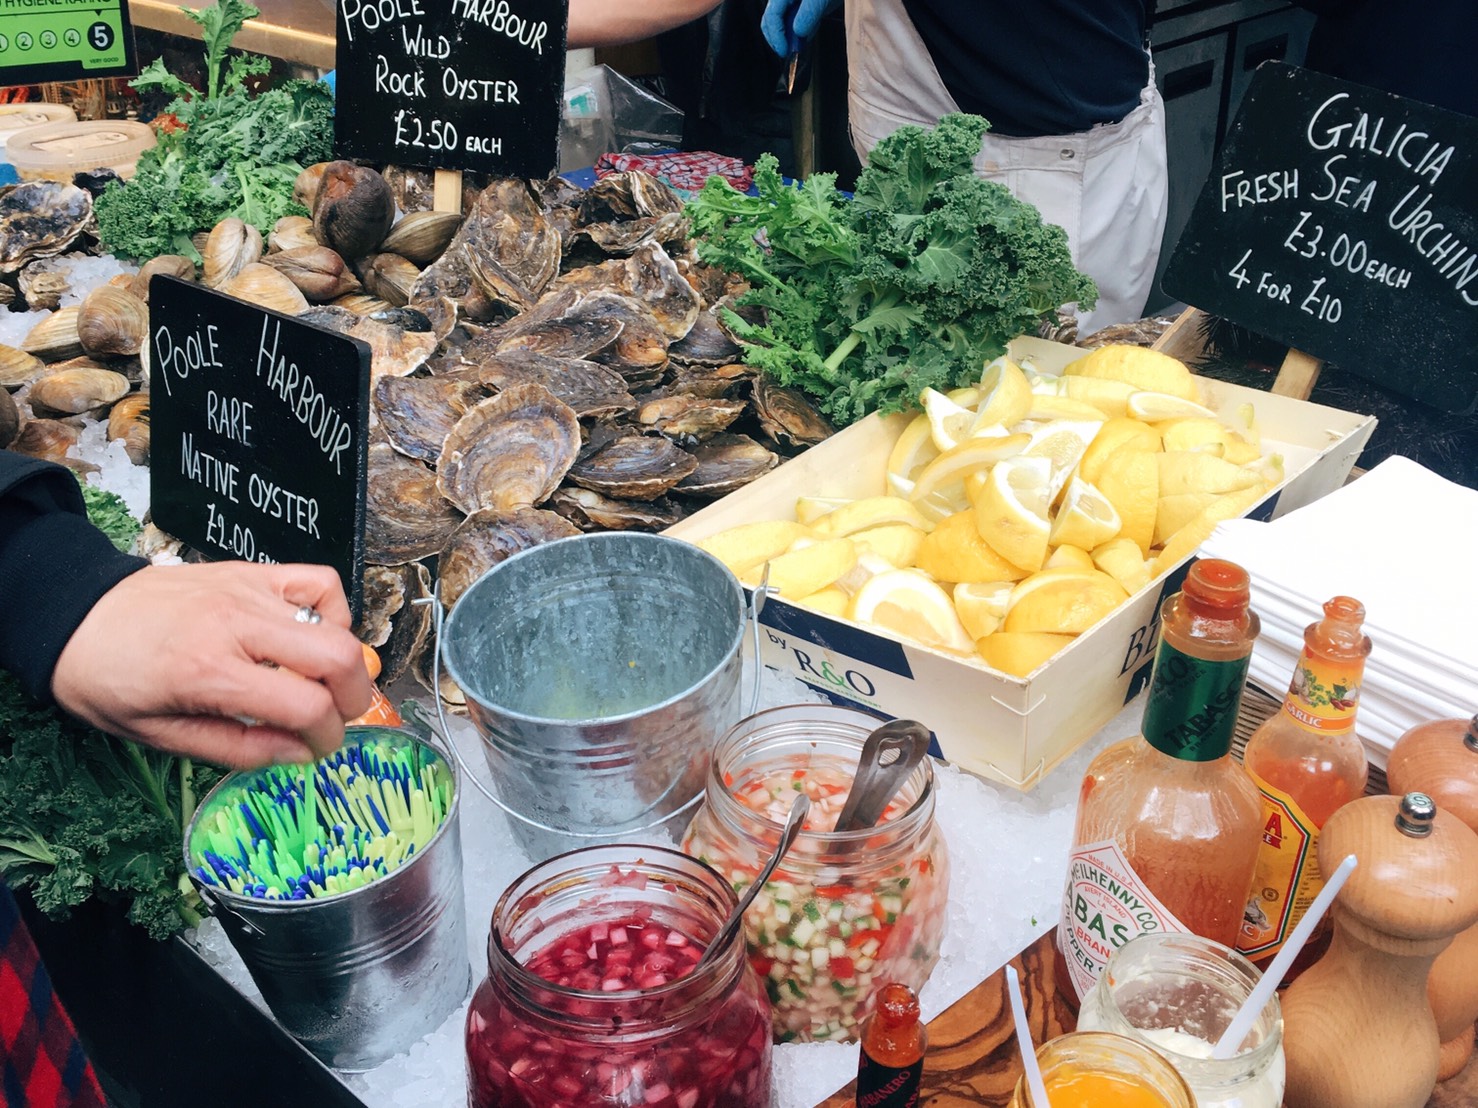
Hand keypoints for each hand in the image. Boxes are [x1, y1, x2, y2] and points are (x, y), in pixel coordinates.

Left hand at [51, 562, 372, 768]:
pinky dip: (332, 612)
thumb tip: (300, 753)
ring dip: (345, 661)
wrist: (73, 615)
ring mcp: (248, 591)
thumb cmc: (107, 681)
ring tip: (324, 681)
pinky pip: (318, 582)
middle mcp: (237, 625)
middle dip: (354, 700)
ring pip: (336, 621)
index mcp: (209, 672)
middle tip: (337, 719)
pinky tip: (311, 635)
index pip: (305, 706)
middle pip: (338, 657)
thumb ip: (236, 748)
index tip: (317, 749)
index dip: (327, 737)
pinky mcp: (251, 572)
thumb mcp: (159, 736)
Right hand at [760, 0, 837, 56]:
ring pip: (784, 23)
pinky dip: (800, 31)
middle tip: (790, 52)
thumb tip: (799, 32)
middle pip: (773, 21)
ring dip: (790, 36)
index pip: (772, 17)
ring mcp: (795, 3)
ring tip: (800, 44)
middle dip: (779, 38)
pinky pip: (797, 21)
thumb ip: (808, 14)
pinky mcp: (805, 6)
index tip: (785, 51)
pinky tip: (808, 34)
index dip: (776, 37)